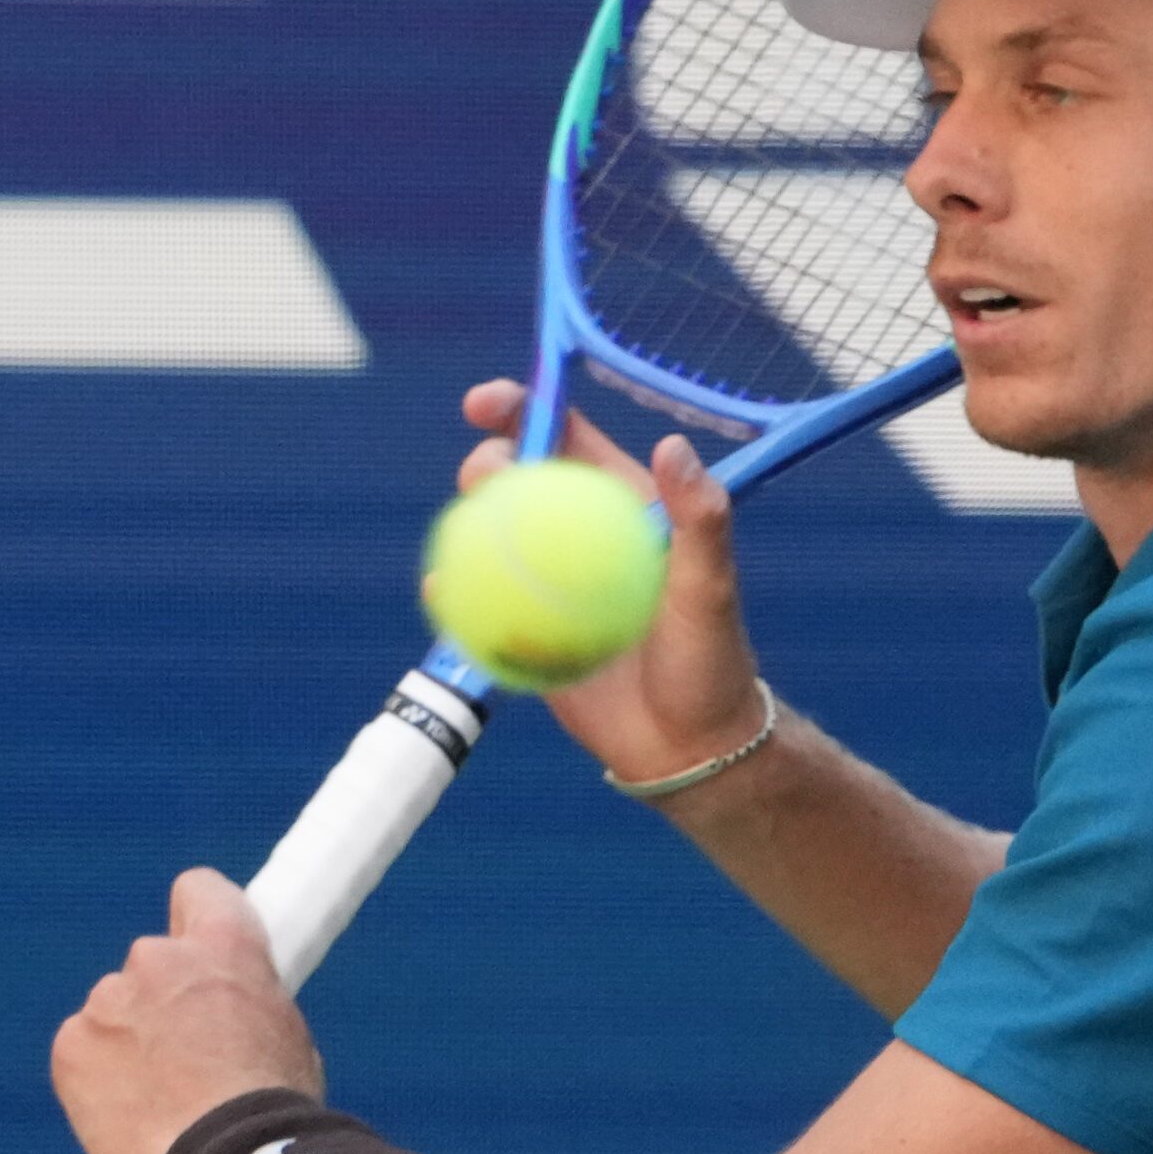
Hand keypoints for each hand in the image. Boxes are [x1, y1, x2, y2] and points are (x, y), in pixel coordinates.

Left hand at [51, 867, 324, 1153]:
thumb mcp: (283, 1031)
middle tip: (188, 1055)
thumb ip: (244, 1000)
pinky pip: (81, 1052)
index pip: (197, 888)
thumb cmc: (270, 1108)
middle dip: (163, 999)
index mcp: (224, 943)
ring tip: (161, 1100)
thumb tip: (230, 1014)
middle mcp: (159, 957)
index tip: (200, 951)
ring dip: (129, 1041)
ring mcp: (107, 1000)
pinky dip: (98, 1078)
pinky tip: (129, 1115)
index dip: (198, 917)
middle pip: (152, 962)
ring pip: (113, 1012)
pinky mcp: (71, 1046)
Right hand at [458, 380, 766, 785]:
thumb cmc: (711, 663)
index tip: (486, 403)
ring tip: (461, 529)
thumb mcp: (710, 590)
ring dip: (464, 522)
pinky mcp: (524, 628)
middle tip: (484, 478)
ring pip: (491, 535)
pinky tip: (441, 589)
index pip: (569, 439)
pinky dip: (455, 590)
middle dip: (488, 461)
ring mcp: (548, 583)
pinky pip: (478, 602)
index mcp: (624, 507)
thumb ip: (700, 521)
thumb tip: (672, 444)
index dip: (525, 408)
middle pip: (518, 479)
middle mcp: (581, 536)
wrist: (685, 750)